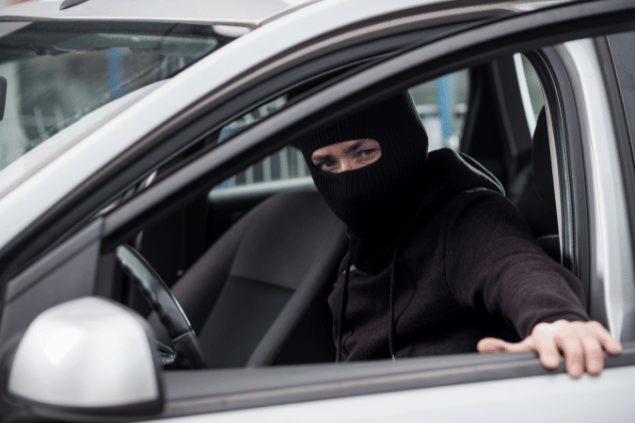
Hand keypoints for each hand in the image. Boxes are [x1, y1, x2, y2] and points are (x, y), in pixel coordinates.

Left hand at [477, 320, 621, 377]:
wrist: (559, 325)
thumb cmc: (544, 342)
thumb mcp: (525, 346)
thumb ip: (505, 349)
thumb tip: (483, 347)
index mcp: (542, 333)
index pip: (544, 340)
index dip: (547, 351)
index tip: (550, 363)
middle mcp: (561, 328)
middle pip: (568, 338)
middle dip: (572, 355)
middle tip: (574, 372)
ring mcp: (578, 328)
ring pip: (587, 337)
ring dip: (592, 353)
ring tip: (593, 369)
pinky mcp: (594, 329)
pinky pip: (602, 333)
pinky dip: (607, 341)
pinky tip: (610, 350)